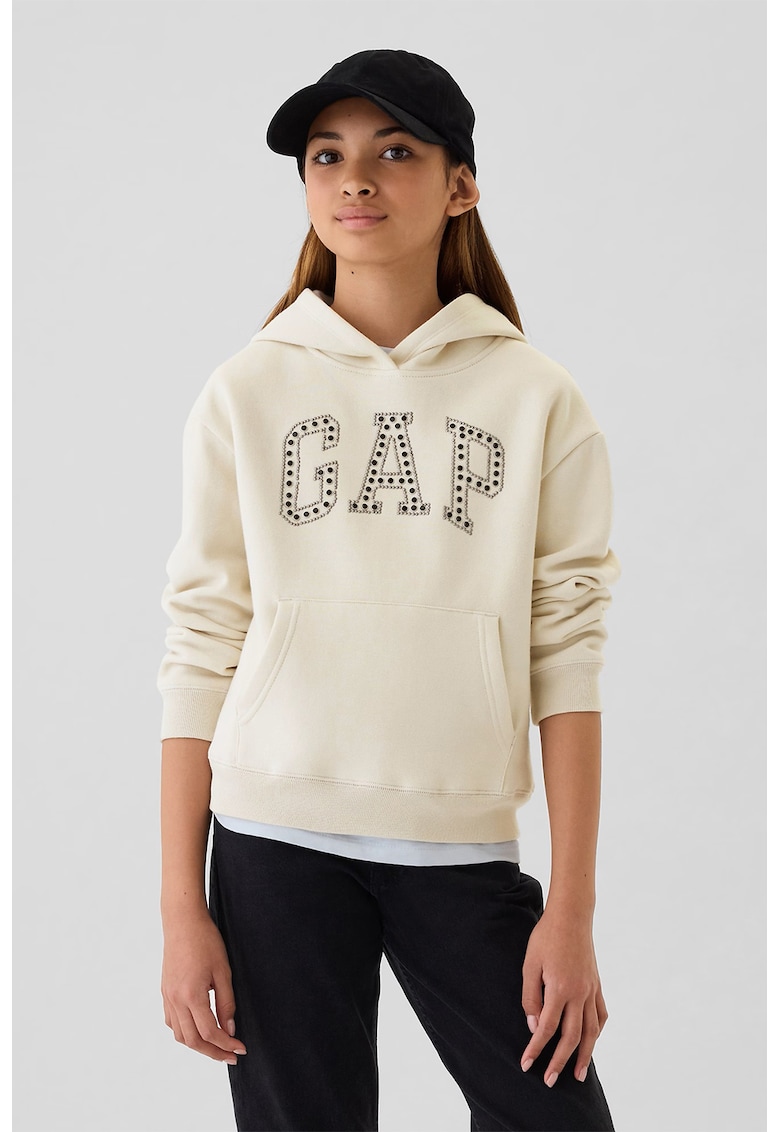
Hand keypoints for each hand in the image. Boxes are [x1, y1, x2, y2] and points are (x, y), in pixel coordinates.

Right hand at [161, 909, 246, 1063]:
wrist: (182, 922)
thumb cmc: (206, 941)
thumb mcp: (223, 971)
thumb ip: (226, 1003)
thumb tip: (230, 1030)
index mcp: (191, 995)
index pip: (210, 1033)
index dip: (227, 1045)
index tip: (241, 1049)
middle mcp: (175, 1000)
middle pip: (193, 1041)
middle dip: (213, 1052)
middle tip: (231, 1056)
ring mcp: (167, 997)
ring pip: (180, 1035)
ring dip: (198, 1045)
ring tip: (217, 1046)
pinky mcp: (164, 992)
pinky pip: (172, 1022)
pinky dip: (185, 1032)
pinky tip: (198, 1029)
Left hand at [519, 906, 607, 1086]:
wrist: (571, 916)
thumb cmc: (546, 937)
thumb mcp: (530, 964)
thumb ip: (531, 997)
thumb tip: (533, 1026)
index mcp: (560, 989)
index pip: (546, 1028)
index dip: (536, 1049)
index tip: (526, 1064)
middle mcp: (579, 994)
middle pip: (571, 1037)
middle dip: (559, 1061)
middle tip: (550, 1081)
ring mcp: (591, 990)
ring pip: (591, 1032)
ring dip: (585, 1056)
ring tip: (579, 1075)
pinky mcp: (597, 985)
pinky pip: (600, 1015)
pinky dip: (597, 1032)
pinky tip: (592, 1041)